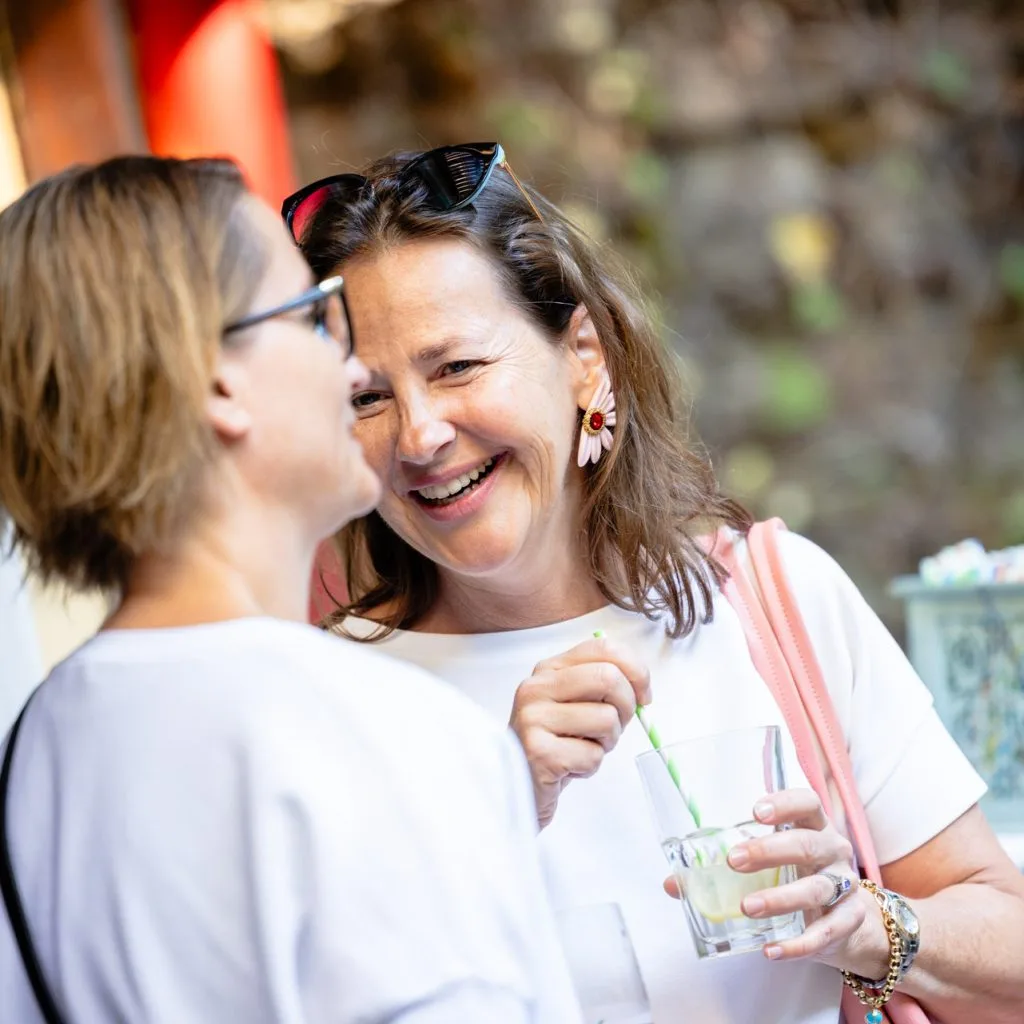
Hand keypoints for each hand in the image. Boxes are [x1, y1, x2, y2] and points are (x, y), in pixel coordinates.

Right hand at [510, 636, 650, 828]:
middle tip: (615, 727)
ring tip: (585, 748)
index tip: (644, 694)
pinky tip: (570, 767)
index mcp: (549, 669)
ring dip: (608, 742)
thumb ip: (602, 687)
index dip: (636, 670)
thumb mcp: (575, 704)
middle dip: (626, 707)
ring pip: (606, 718)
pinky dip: (591, 766)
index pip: (603, 648)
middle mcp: (537, 687)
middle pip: (608, 678)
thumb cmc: (555, 743)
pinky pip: (593, 755)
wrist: (516, 786)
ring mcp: (534, 718)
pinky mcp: (538, 751)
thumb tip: (641, 687)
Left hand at [663, 788, 887, 974]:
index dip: (784, 803)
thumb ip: (725, 869)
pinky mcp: (850, 920)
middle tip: (735, 860)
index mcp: (814, 826)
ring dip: (780, 897)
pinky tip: (772, 950)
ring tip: (747, 907)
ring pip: (817, 888)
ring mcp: (846, 885)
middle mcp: (834, 850)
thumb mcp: (771, 864)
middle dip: (769, 850)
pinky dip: (798, 944)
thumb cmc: (800, 876)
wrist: (852, 919)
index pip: (807, 802)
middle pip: (807, 844)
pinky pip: (827, 933)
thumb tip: (672, 883)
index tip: (755, 812)